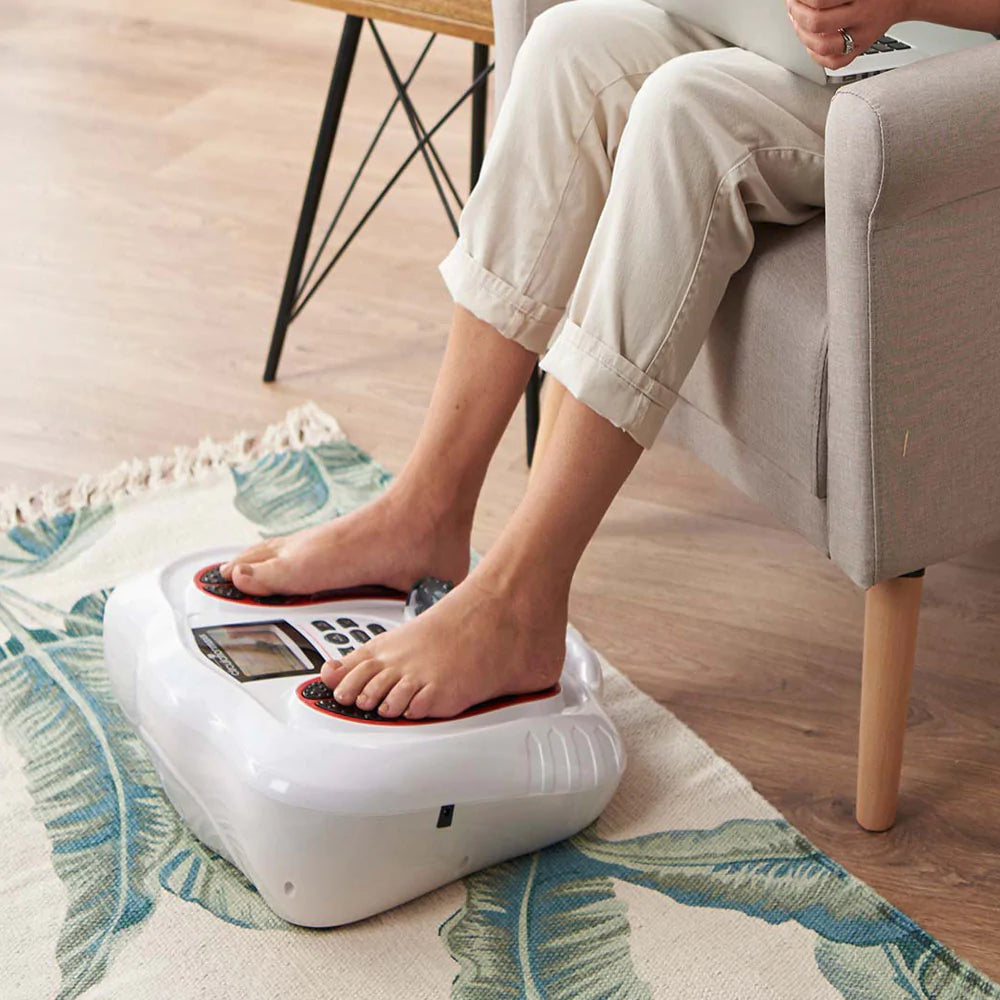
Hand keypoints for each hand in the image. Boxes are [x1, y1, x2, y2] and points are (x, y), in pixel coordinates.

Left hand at [786, 0, 910, 69]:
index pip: (820, 0)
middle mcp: (861, 16)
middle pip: (817, 23)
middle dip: (797, 13)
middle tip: (792, 5)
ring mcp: (861, 37)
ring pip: (821, 46)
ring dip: (801, 35)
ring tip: (797, 22)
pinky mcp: (860, 50)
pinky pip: (834, 63)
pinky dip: (816, 56)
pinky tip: (810, 43)